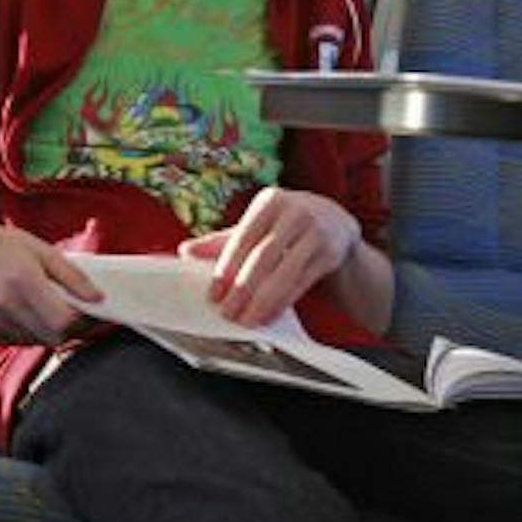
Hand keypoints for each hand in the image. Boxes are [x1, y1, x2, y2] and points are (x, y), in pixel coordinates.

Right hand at [0, 221, 101, 345]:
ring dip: (52, 330)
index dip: (84, 321)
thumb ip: (72, 276)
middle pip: (55, 337)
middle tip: (75, 309)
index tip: (92, 310)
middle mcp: (6, 305)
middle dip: (72, 328)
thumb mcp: (40, 249)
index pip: (65, 321)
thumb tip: (99, 298)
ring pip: (40, 342)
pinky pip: (21, 340)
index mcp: (23, 280)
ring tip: (47, 305)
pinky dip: (32, 331)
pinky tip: (26, 310)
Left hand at [179, 188, 359, 327]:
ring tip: (247, 320)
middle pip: (263, 256)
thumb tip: (184, 251)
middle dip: (243, 289)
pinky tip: (269, 316)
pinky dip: (284, 302)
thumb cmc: (285, 225)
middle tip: (228, 313)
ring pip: (285, 272)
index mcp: (270, 201)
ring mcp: (317, 231)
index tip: (213, 295)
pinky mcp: (331, 253)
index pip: (243, 238)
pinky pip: (302, 282)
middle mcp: (296, 212)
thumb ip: (222, 240)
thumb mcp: (257, 225)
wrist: (336, 223)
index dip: (226, 268)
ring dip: (264, 300)